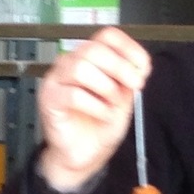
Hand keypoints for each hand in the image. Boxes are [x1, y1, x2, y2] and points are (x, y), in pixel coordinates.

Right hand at [35, 27, 151, 193]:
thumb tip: (138, 68)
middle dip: (120, 67)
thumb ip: (128, 82)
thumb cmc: (99, 127)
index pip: (106, 36)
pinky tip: (102, 115)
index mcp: (90, 59)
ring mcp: (57, 80)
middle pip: (93, 49)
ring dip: (105, 87)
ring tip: (112, 105)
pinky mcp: (49, 99)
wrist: (84, 156)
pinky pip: (73, 95)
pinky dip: (95, 106)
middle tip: (134, 84)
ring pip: (80, 68)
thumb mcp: (123, 101)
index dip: (128, 47)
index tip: (144, 66)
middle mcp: (71, 64)